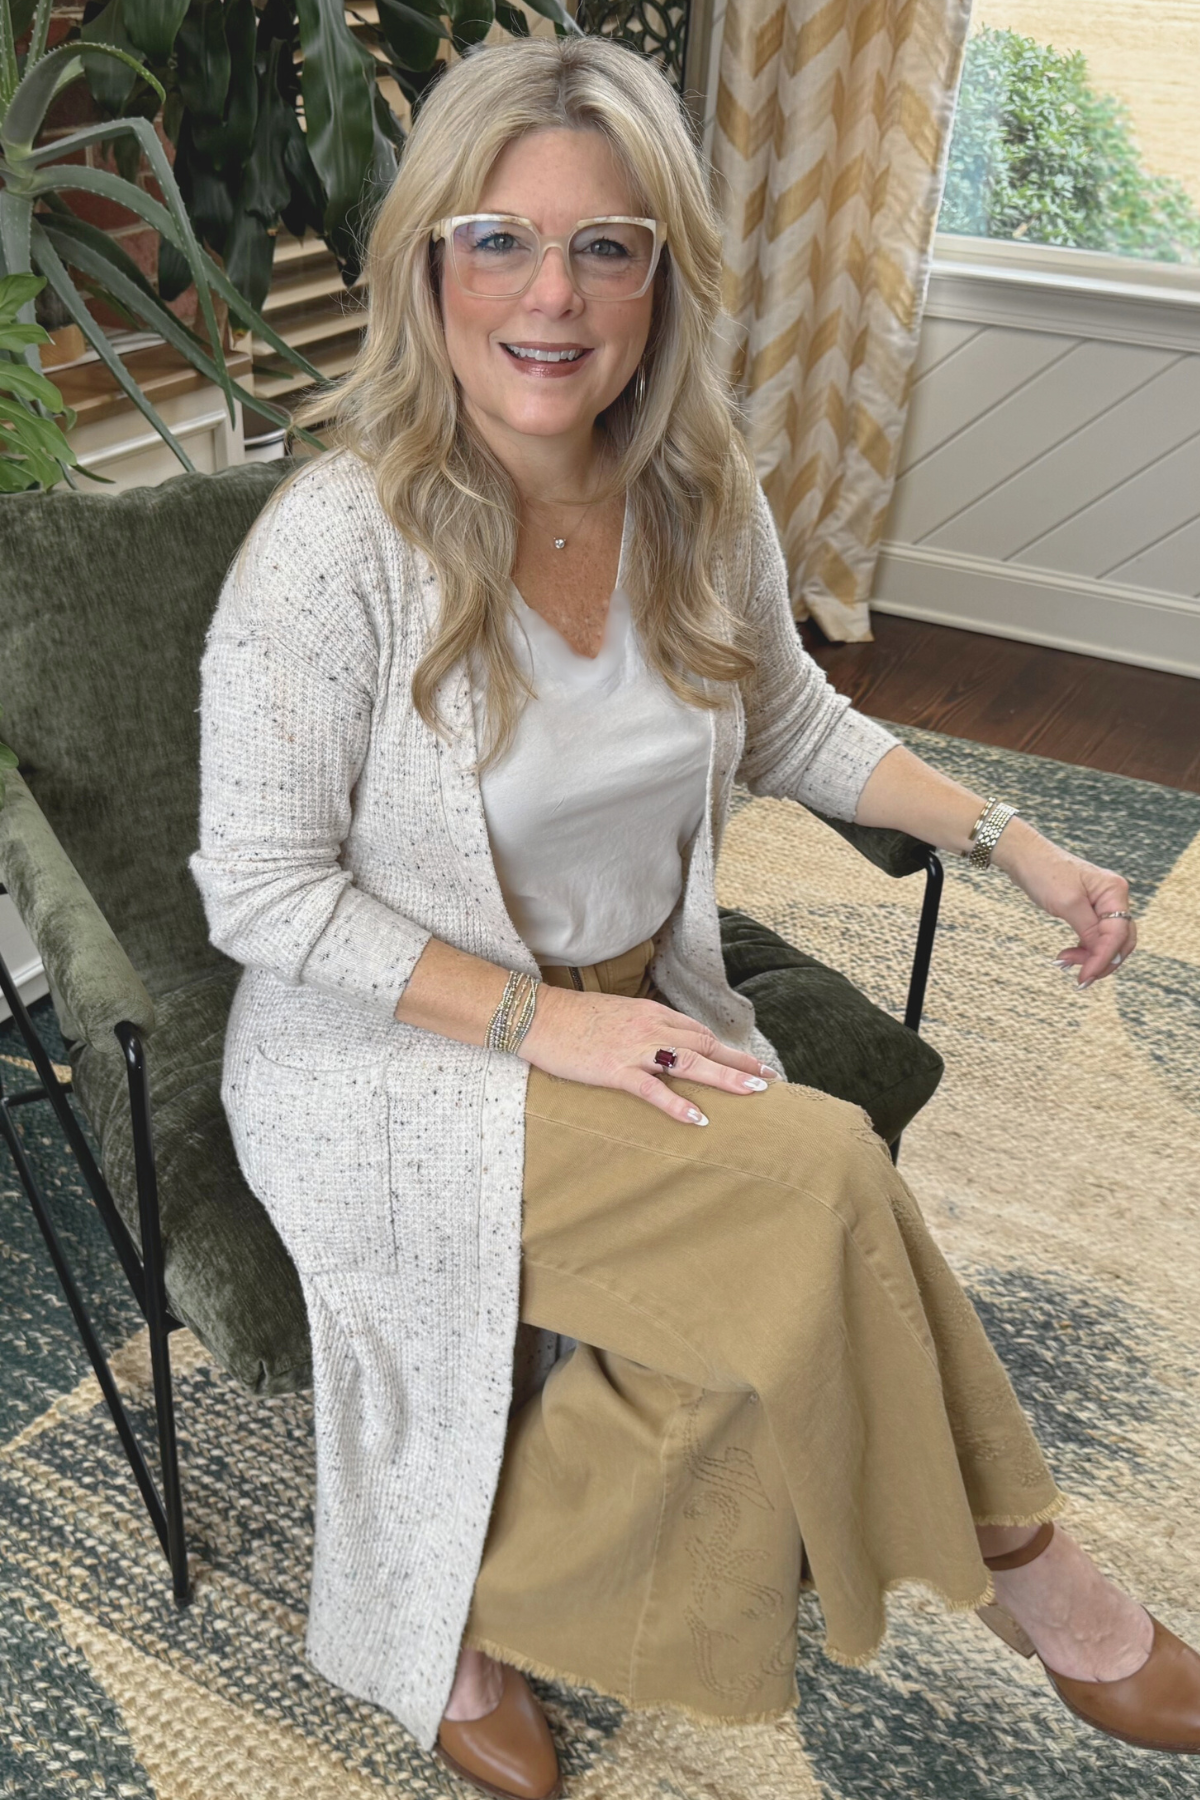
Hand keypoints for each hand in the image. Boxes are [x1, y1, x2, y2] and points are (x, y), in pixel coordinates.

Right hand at [519, 984, 780, 1124]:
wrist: (538, 1017)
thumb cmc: (572, 1018)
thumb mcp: (615, 1015)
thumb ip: (642, 1027)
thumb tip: (662, 1043)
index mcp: (651, 1013)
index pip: (698, 1032)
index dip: (726, 1049)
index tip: (748, 1062)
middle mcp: (650, 1027)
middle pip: (705, 1045)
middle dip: (739, 1062)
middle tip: (768, 1078)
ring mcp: (634, 1049)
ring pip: (690, 1063)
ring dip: (725, 1077)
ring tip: (754, 1092)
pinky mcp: (615, 1069)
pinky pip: (653, 1089)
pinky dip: (678, 1104)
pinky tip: (698, 1119)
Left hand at [992, 821, 1135, 987]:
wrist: (1025, 856)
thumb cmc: (1044, 873)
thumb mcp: (1067, 904)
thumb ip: (1089, 930)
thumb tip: (1103, 955)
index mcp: (1114, 892)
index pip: (1118, 935)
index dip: (1103, 959)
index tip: (1084, 978)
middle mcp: (1115, 897)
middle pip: (1121, 941)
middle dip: (1101, 961)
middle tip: (1078, 977)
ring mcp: (1104, 903)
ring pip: (1109, 941)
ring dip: (1090, 957)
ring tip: (1063, 963)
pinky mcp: (1090, 910)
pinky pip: (1096, 936)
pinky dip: (1084, 949)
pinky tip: (1067, 957)